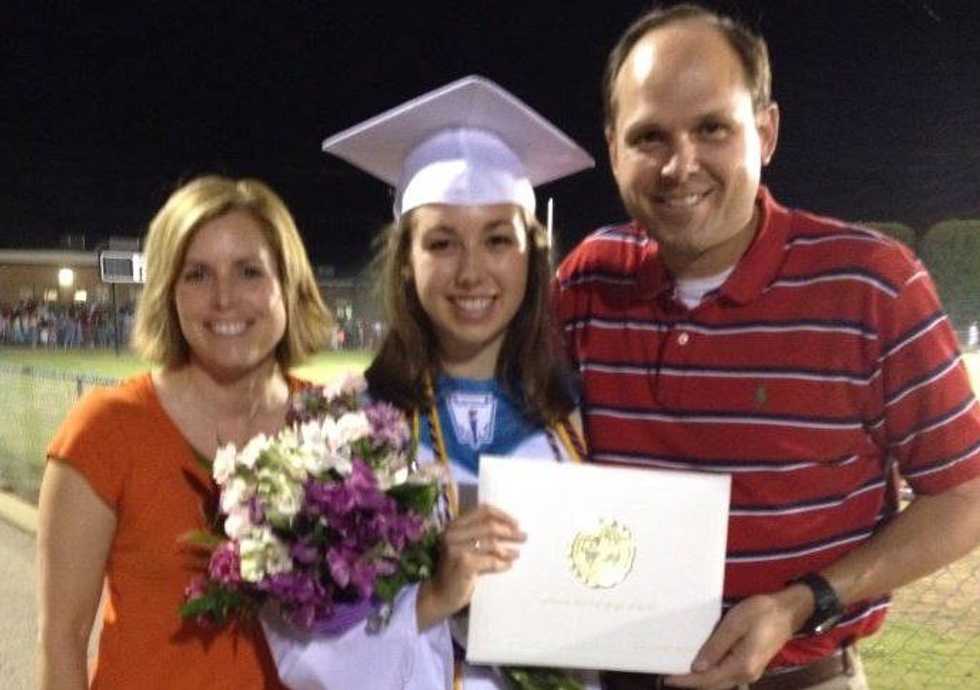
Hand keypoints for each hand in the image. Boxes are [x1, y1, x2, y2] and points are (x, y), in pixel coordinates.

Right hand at [416, 504, 525, 628]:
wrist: (438, 594)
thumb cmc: (455, 570)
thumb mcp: (464, 547)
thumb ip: (480, 536)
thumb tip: (512, 530)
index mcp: (454, 525)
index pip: (482, 511)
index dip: (502, 515)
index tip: (516, 524)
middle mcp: (452, 534)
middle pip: (489, 526)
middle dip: (510, 531)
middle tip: (523, 537)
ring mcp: (456, 549)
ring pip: (491, 543)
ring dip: (508, 549)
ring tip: (517, 554)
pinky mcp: (463, 564)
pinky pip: (490, 561)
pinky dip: (502, 564)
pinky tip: (508, 566)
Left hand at [664, 586, 809, 688]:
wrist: (788, 611)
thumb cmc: (761, 612)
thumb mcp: (735, 624)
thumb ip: (716, 646)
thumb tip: (697, 667)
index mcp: (741, 666)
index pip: (707, 680)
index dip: (686, 680)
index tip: (667, 678)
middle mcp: (746, 674)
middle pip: (713, 685)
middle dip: (691, 683)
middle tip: (669, 676)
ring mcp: (749, 672)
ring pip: (720, 683)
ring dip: (701, 680)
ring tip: (681, 671)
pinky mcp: (750, 666)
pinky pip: (726, 675)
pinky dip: (711, 675)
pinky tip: (701, 665)